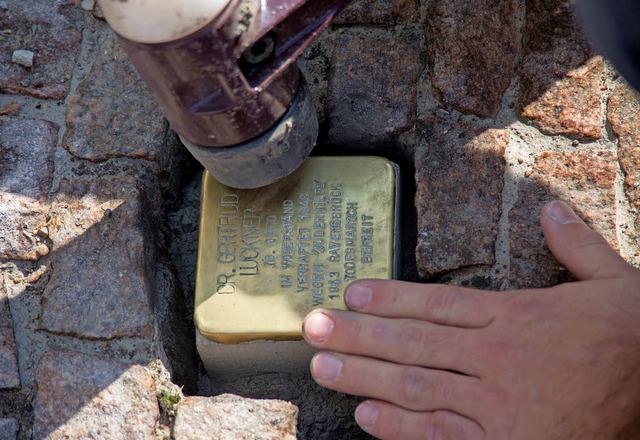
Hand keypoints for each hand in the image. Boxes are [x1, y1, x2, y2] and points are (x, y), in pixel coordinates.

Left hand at [302, 201, 639, 438]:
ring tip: (321, 365)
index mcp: (517, 316)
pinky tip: (366, 415)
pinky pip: (445, 436)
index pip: (439, 303)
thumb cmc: (635, 340)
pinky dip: (403, 428)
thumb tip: (550, 208)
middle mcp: (499, 358)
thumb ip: (577, 245)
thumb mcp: (615, 283)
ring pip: (418, 385)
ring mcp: (499, 405)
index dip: (389, 298)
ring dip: (364, 375)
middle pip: (415, 343)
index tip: (349, 293)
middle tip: (311, 327)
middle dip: (358, 335)